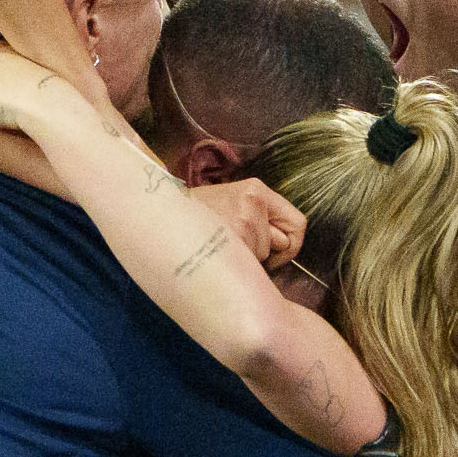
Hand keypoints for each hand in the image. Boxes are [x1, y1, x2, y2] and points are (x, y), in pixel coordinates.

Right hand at [184, 176, 305, 271]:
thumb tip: (286, 247)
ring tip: (220, 246)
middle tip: (235, 247)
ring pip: (263, 256)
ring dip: (246, 259)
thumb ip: (259, 219)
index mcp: (256, 190)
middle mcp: (253, 201)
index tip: (276, 254)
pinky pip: (249, 264)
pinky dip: (237, 266)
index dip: (291, 245)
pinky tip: (218, 254)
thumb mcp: (232, 204)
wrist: (159, 216)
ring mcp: (243, 219)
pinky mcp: (231, 237)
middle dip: (264, 253)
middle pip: (282, 244)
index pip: (298, 224)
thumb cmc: (197, 218)